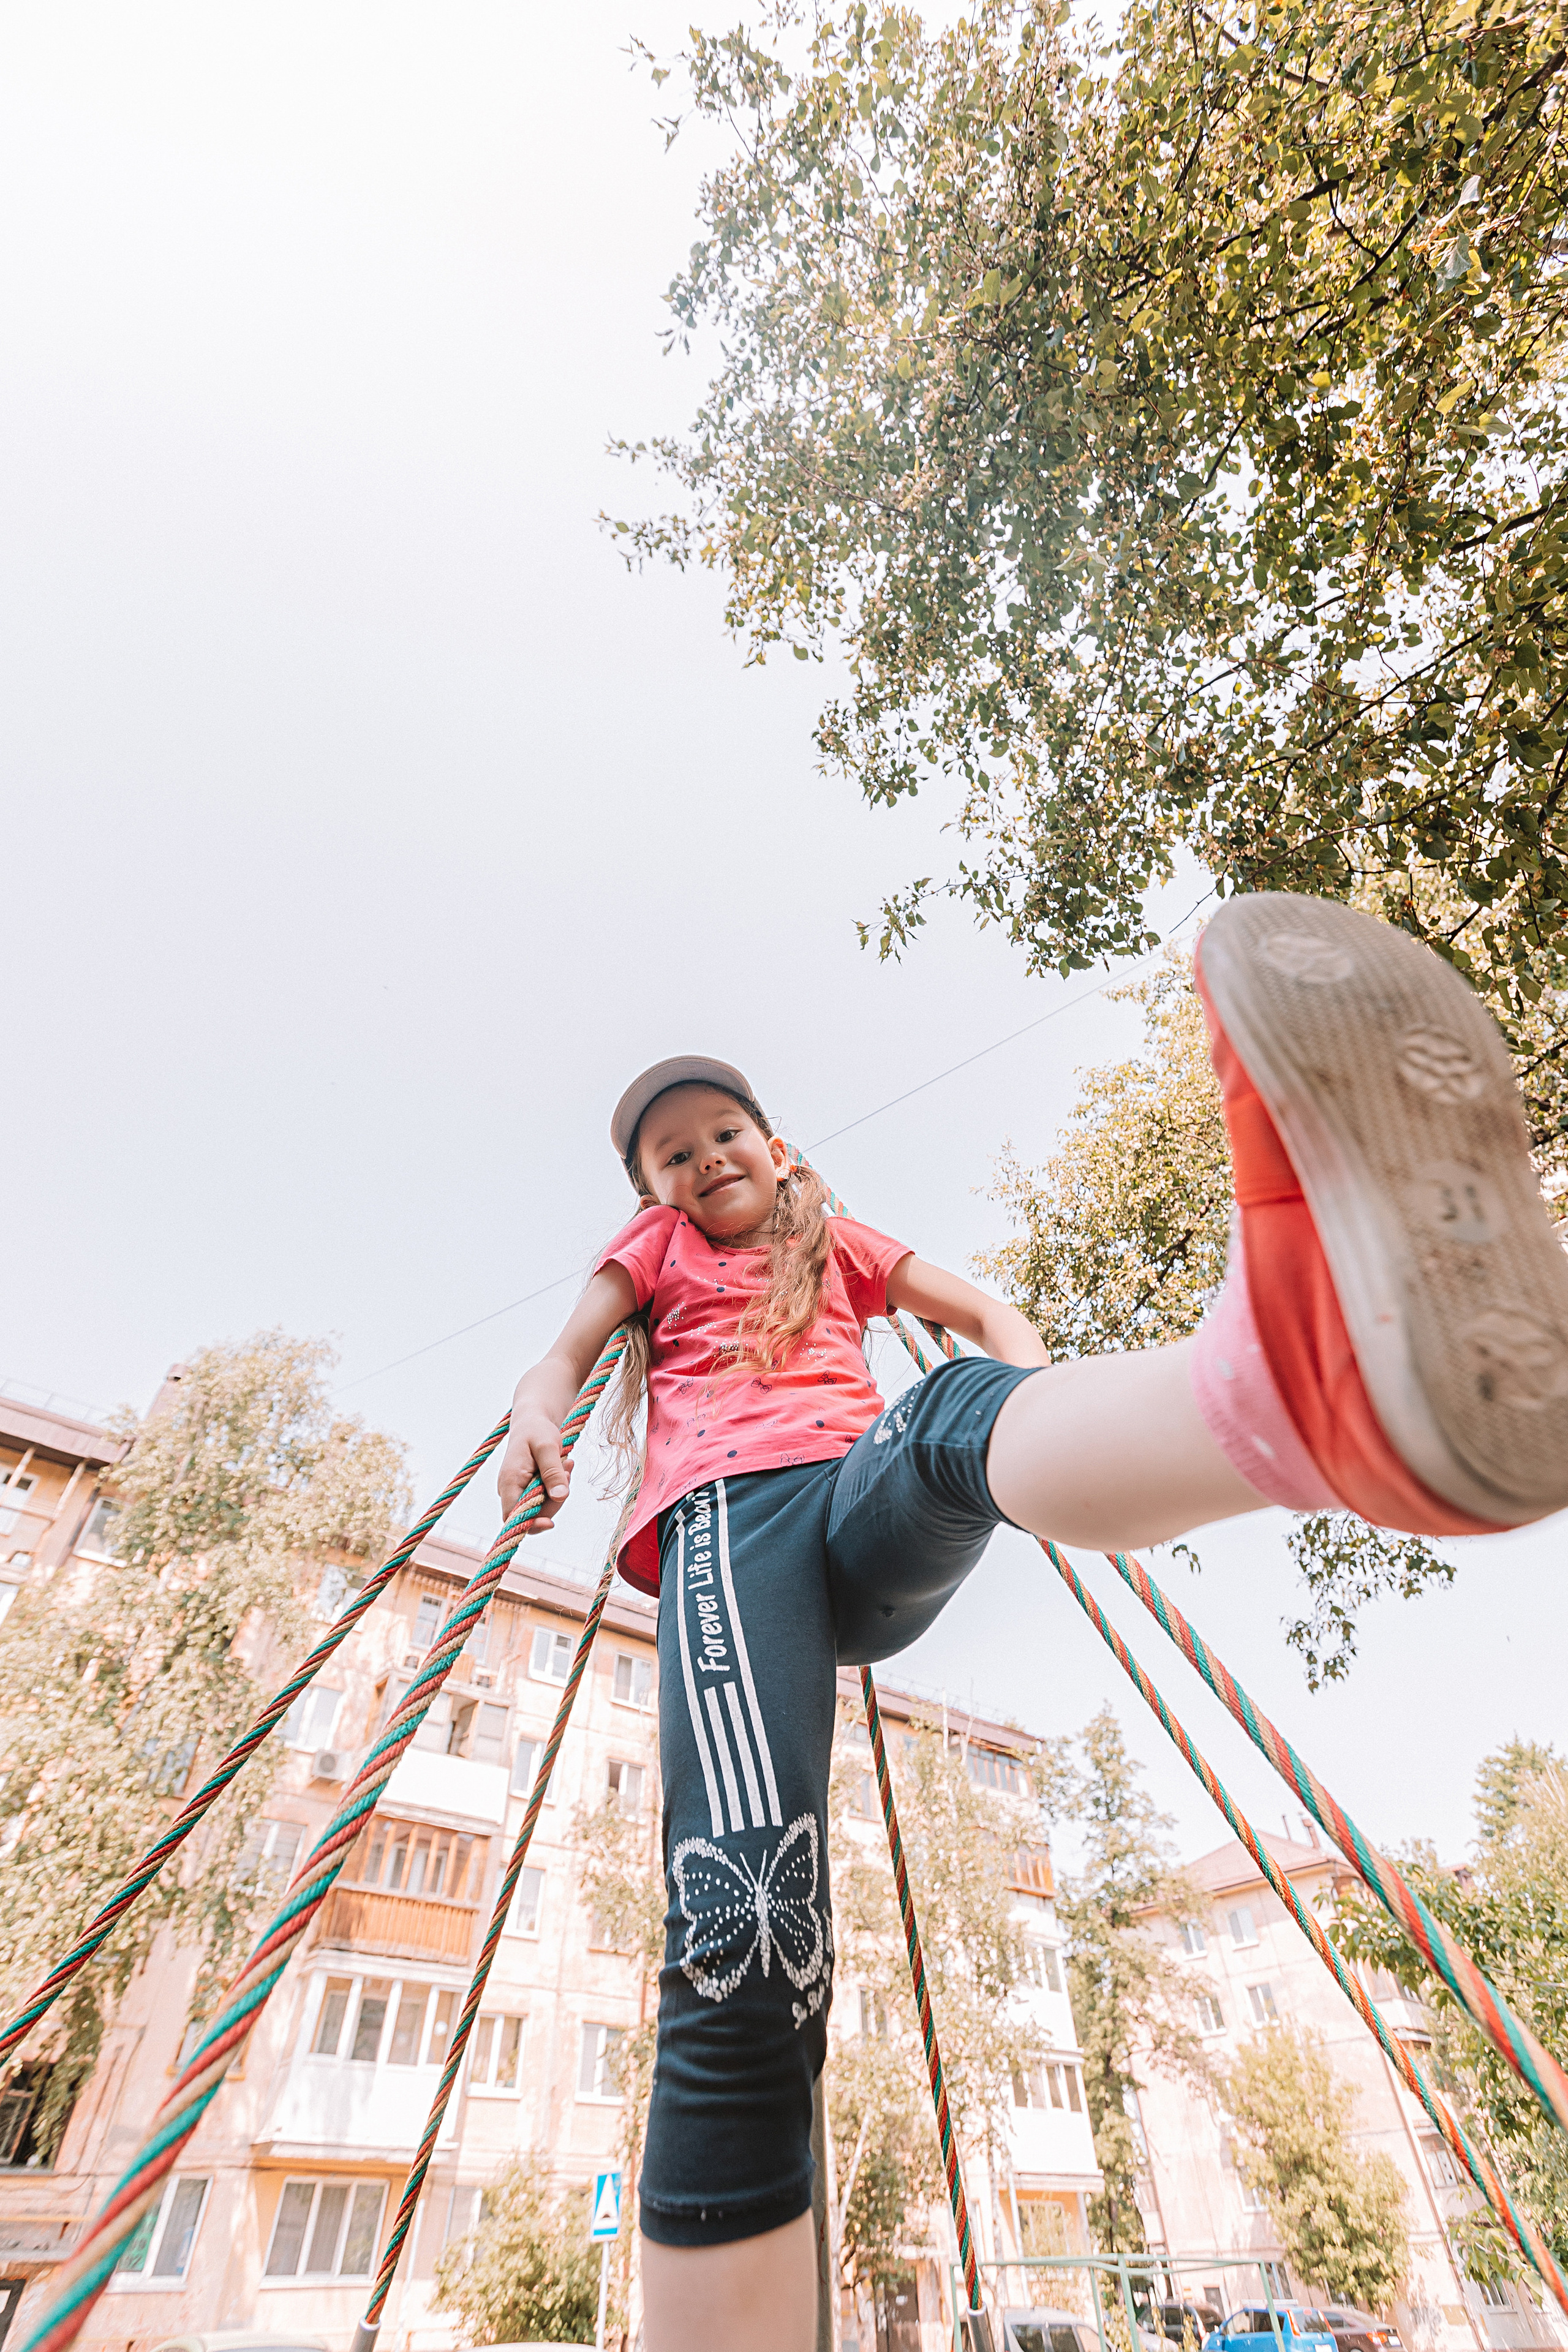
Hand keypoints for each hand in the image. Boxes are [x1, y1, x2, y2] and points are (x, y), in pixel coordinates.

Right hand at [498, 1412, 571, 1533]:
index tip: (551, 1523)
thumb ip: (553, 1471)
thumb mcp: (548, 1447)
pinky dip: (557, 1486)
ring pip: (542, 1506)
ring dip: (558, 1490)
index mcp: (509, 1481)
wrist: (534, 1419)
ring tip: (567, 1465)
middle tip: (567, 1474)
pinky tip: (563, 1467)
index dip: (531, 1524)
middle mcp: (509, 1489)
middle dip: (554, 1500)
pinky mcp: (528, 1487)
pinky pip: (545, 1497)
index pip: (513, 1517)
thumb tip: (560, 1496)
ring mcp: (518, 1489)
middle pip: (532, 1514)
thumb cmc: (537, 1430)